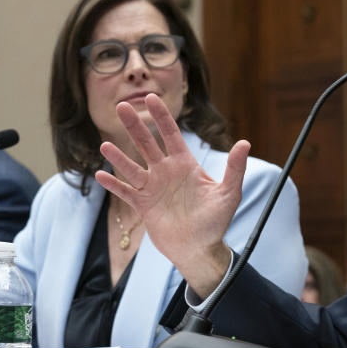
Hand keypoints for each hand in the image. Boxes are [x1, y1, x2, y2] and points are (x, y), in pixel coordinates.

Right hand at [95, 94, 248, 297]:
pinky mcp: (143, 205)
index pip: (171, 135)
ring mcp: (152, 188)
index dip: (161, 117)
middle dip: (135, 126)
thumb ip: (235, 168)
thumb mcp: (228, 193)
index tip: (150, 98)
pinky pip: (125, 192)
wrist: (200, 249)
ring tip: (105, 145)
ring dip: (119, 156)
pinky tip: (101, 175)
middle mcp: (165, 172)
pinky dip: (114, 184)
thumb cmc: (217, 221)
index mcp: (185, 164)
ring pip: (132, 167)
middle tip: (121, 106)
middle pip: (146, 144)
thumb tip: (245, 143)